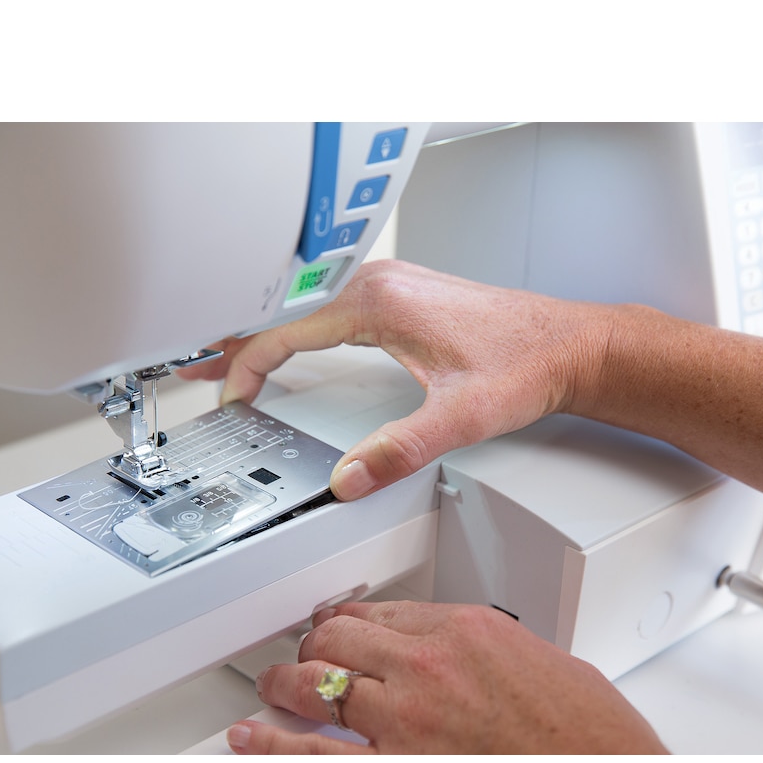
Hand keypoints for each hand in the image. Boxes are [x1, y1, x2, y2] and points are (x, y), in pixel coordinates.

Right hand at [178, 260, 615, 500]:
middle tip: (194, 365)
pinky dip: (299, 328)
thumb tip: (350, 479)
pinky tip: (293, 344)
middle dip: (234, 341)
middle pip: (284, 313)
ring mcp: (389, 284)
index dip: (247, 368)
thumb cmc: (524, 363)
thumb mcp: (458, 415)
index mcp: (375, 301)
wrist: (568, 345)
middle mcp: (377, 283)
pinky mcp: (402, 295)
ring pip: (305, 308)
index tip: (230, 399)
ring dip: (265, 333)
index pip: (284, 333)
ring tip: (229, 358)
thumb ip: (400, 450)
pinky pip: (330, 308)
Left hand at [225, 600, 667, 754]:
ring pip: (319, 685)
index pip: (382, 609)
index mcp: (465, 629)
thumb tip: (451, 653)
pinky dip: (276, 747)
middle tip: (305, 649)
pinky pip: (318, 756)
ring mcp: (408, 721)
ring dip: (286, 682)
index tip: (341, 623)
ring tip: (270, 683)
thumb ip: (481, 649)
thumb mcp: (536, 658)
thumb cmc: (588, 730)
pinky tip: (254, 739)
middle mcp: (428, 667)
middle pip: (341, 638)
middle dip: (316, 643)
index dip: (351, 617)